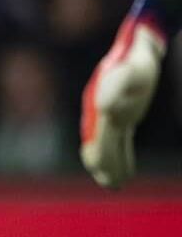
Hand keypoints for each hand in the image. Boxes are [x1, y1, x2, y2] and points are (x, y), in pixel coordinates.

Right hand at [80, 14, 166, 188]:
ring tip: (115, 185)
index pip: (99, 133)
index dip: (100, 150)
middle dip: (104, 164)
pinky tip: (125, 175)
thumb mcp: (130, 69)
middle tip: (112, 184)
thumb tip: (105, 108)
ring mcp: (109, 117)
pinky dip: (121, 159)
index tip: (98, 166)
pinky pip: (119, 144)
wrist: (139, 51)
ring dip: (110, 166)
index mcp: (99, 104)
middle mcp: (99, 113)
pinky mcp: (122, 120)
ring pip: (107, 147)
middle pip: (101, 144)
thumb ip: (117, 84)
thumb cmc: (135, 59)